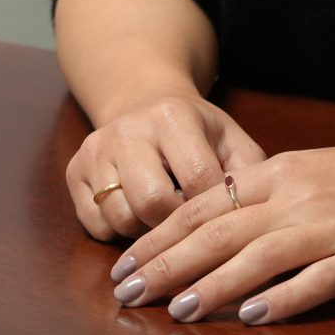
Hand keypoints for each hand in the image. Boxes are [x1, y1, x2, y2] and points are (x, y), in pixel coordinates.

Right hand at [66, 91, 266, 242]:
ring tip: (166, 222)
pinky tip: (137, 218)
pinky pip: (94, 225)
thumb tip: (261, 224)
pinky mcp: (73, 170)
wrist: (143, 101)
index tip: (226, 223)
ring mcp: (95, 150)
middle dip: (176, 227)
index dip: (215, 211)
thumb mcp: (230, 139)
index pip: (197, 181)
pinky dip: (118, 234)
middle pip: (152, 203)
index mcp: (173, 116)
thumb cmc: (197, 131)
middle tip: (192, 229)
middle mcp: (128, 129)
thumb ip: (250, 175)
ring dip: (147, 233)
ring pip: (120, 217)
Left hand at [105, 139, 334, 324]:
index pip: (203, 206)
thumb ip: (260, 194)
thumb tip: (206, 222)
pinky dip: (283, 299)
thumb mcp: (308, 171)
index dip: (159, 237)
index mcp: (278, 174)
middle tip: (129, 292)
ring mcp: (331, 227)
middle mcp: (298, 197)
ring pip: (259, 257)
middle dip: (167, 264)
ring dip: (214, 285)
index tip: (124, 264)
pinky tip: (254, 317)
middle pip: (219, 232)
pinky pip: (317, 281)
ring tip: (177, 309)